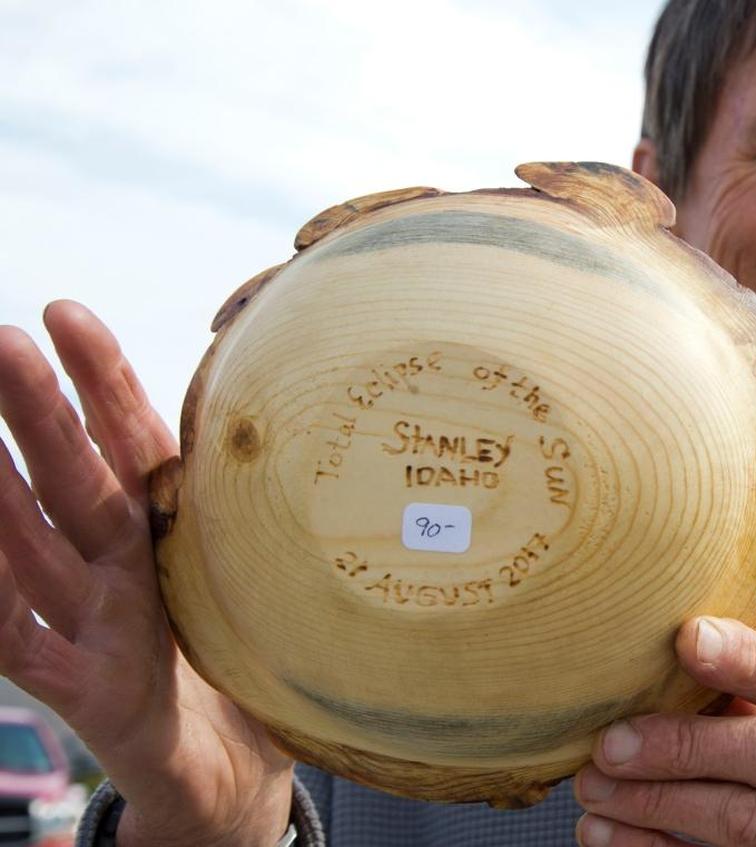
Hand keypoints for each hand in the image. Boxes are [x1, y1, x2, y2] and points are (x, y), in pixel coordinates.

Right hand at [0, 302, 293, 846]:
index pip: (134, 445)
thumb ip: (289, 531)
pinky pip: (27, 645)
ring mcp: (97, 627)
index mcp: (170, 536)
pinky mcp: (88, 692)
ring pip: (38, 550)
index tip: (67, 314)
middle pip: (77, 479)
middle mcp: (122, 571)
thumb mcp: (280, 586)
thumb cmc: (254, 670)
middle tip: (4, 338)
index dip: (103, 381)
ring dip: (2, 493)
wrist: (238, 775)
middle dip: (40, 412)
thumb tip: (347, 449)